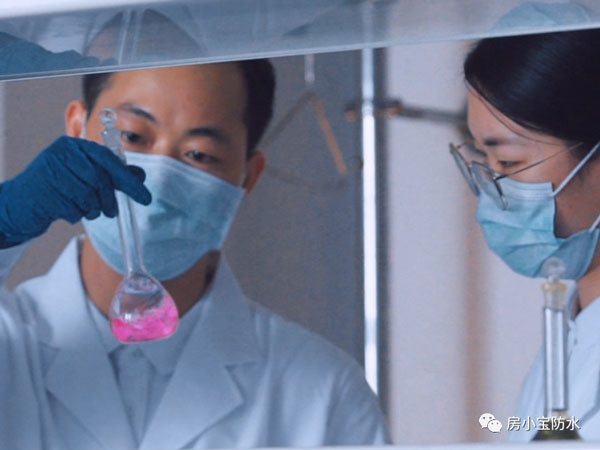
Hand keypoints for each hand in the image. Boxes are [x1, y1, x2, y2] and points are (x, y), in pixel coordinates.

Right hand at [0, 136, 151, 247]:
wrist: (20, 202)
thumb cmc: (59, 187)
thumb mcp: (87, 176)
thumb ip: (114, 174)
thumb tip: (141, 175)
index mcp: (74, 145)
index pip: (109, 160)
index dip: (129, 180)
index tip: (146, 198)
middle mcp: (61, 153)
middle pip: (100, 179)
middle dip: (110, 199)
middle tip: (112, 212)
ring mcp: (50, 171)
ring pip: (88, 196)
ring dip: (92, 209)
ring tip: (85, 210)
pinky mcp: (43, 191)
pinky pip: (73, 208)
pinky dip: (76, 214)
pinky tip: (66, 211)